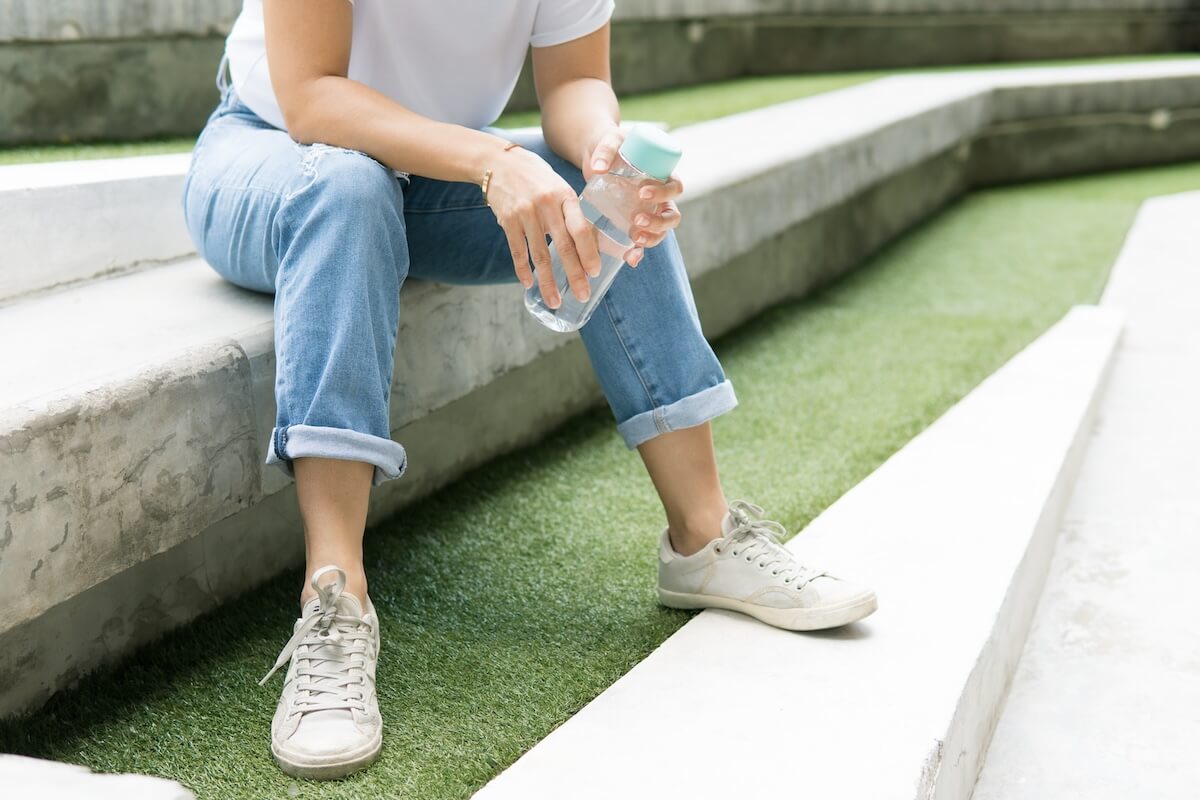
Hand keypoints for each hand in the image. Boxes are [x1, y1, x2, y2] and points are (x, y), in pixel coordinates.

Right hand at [485, 144, 599, 308]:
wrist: (499, 162)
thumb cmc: (536, 177)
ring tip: (554, 301)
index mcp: (564, 196)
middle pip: (563, 247)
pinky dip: (523, 270)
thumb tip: (590, 245)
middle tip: (582, 295)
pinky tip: (529, 284)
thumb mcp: (558, 187)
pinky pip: (517, 251)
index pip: (581, 229)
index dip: (589, 253)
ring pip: (539, 255)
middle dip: (574, 275)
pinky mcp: (507, 220)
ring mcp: (525, 213)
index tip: (595, 272)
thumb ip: (571, 212)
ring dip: (547, 282)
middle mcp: (546, 205)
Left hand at [584, 127, 684, 267]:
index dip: (664, 194)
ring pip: (661, 232)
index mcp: (663, 175)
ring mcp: (649, 212)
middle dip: (659, 221)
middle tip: (638, 219)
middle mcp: (660, 197)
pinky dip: (638, 253)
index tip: (642, 193)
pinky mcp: (634, 224)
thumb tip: (598, 168)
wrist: (598, 157)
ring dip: (652, 238)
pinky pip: (642, 242)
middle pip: (672, 215)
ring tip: (635, 238)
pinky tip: (630, 259)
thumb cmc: (611, 146)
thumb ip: (605, 150)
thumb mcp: (609, 140)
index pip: (675, 187)